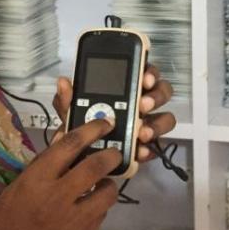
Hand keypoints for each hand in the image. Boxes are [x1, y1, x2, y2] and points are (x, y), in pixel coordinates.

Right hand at [0, 119, 120, 229]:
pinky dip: (99, 209)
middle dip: (111, 155)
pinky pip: (100, 217)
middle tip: (114, 153)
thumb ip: (42, 169)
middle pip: (96, 165)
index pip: (70, 144)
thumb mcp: (15, 191)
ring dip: (109, 185)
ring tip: (104, 184)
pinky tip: (90, 209)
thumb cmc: (1, 228)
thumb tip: (66, 143)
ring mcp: (73, 222)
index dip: (92, 129)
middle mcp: (57, 198)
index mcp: (35, 180)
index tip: (105, 123)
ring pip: (107, 193)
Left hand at [51, 64, 176, 161]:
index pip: (144, 73)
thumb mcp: (71, 111)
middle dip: (155, 97)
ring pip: (165, 119)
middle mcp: (141, 102)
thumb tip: (63, 82)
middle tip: (143, 105)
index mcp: (126, 87)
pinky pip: (155, 146)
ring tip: (142, 132)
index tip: (145, 78)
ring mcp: (147, 124)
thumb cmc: (81, 124)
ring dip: (157, 124)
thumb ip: (67, 98)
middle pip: (161, 93)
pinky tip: (140, 150)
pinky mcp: (147, 146)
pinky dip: (149, 148)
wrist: (79, 156)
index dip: (149, 73)